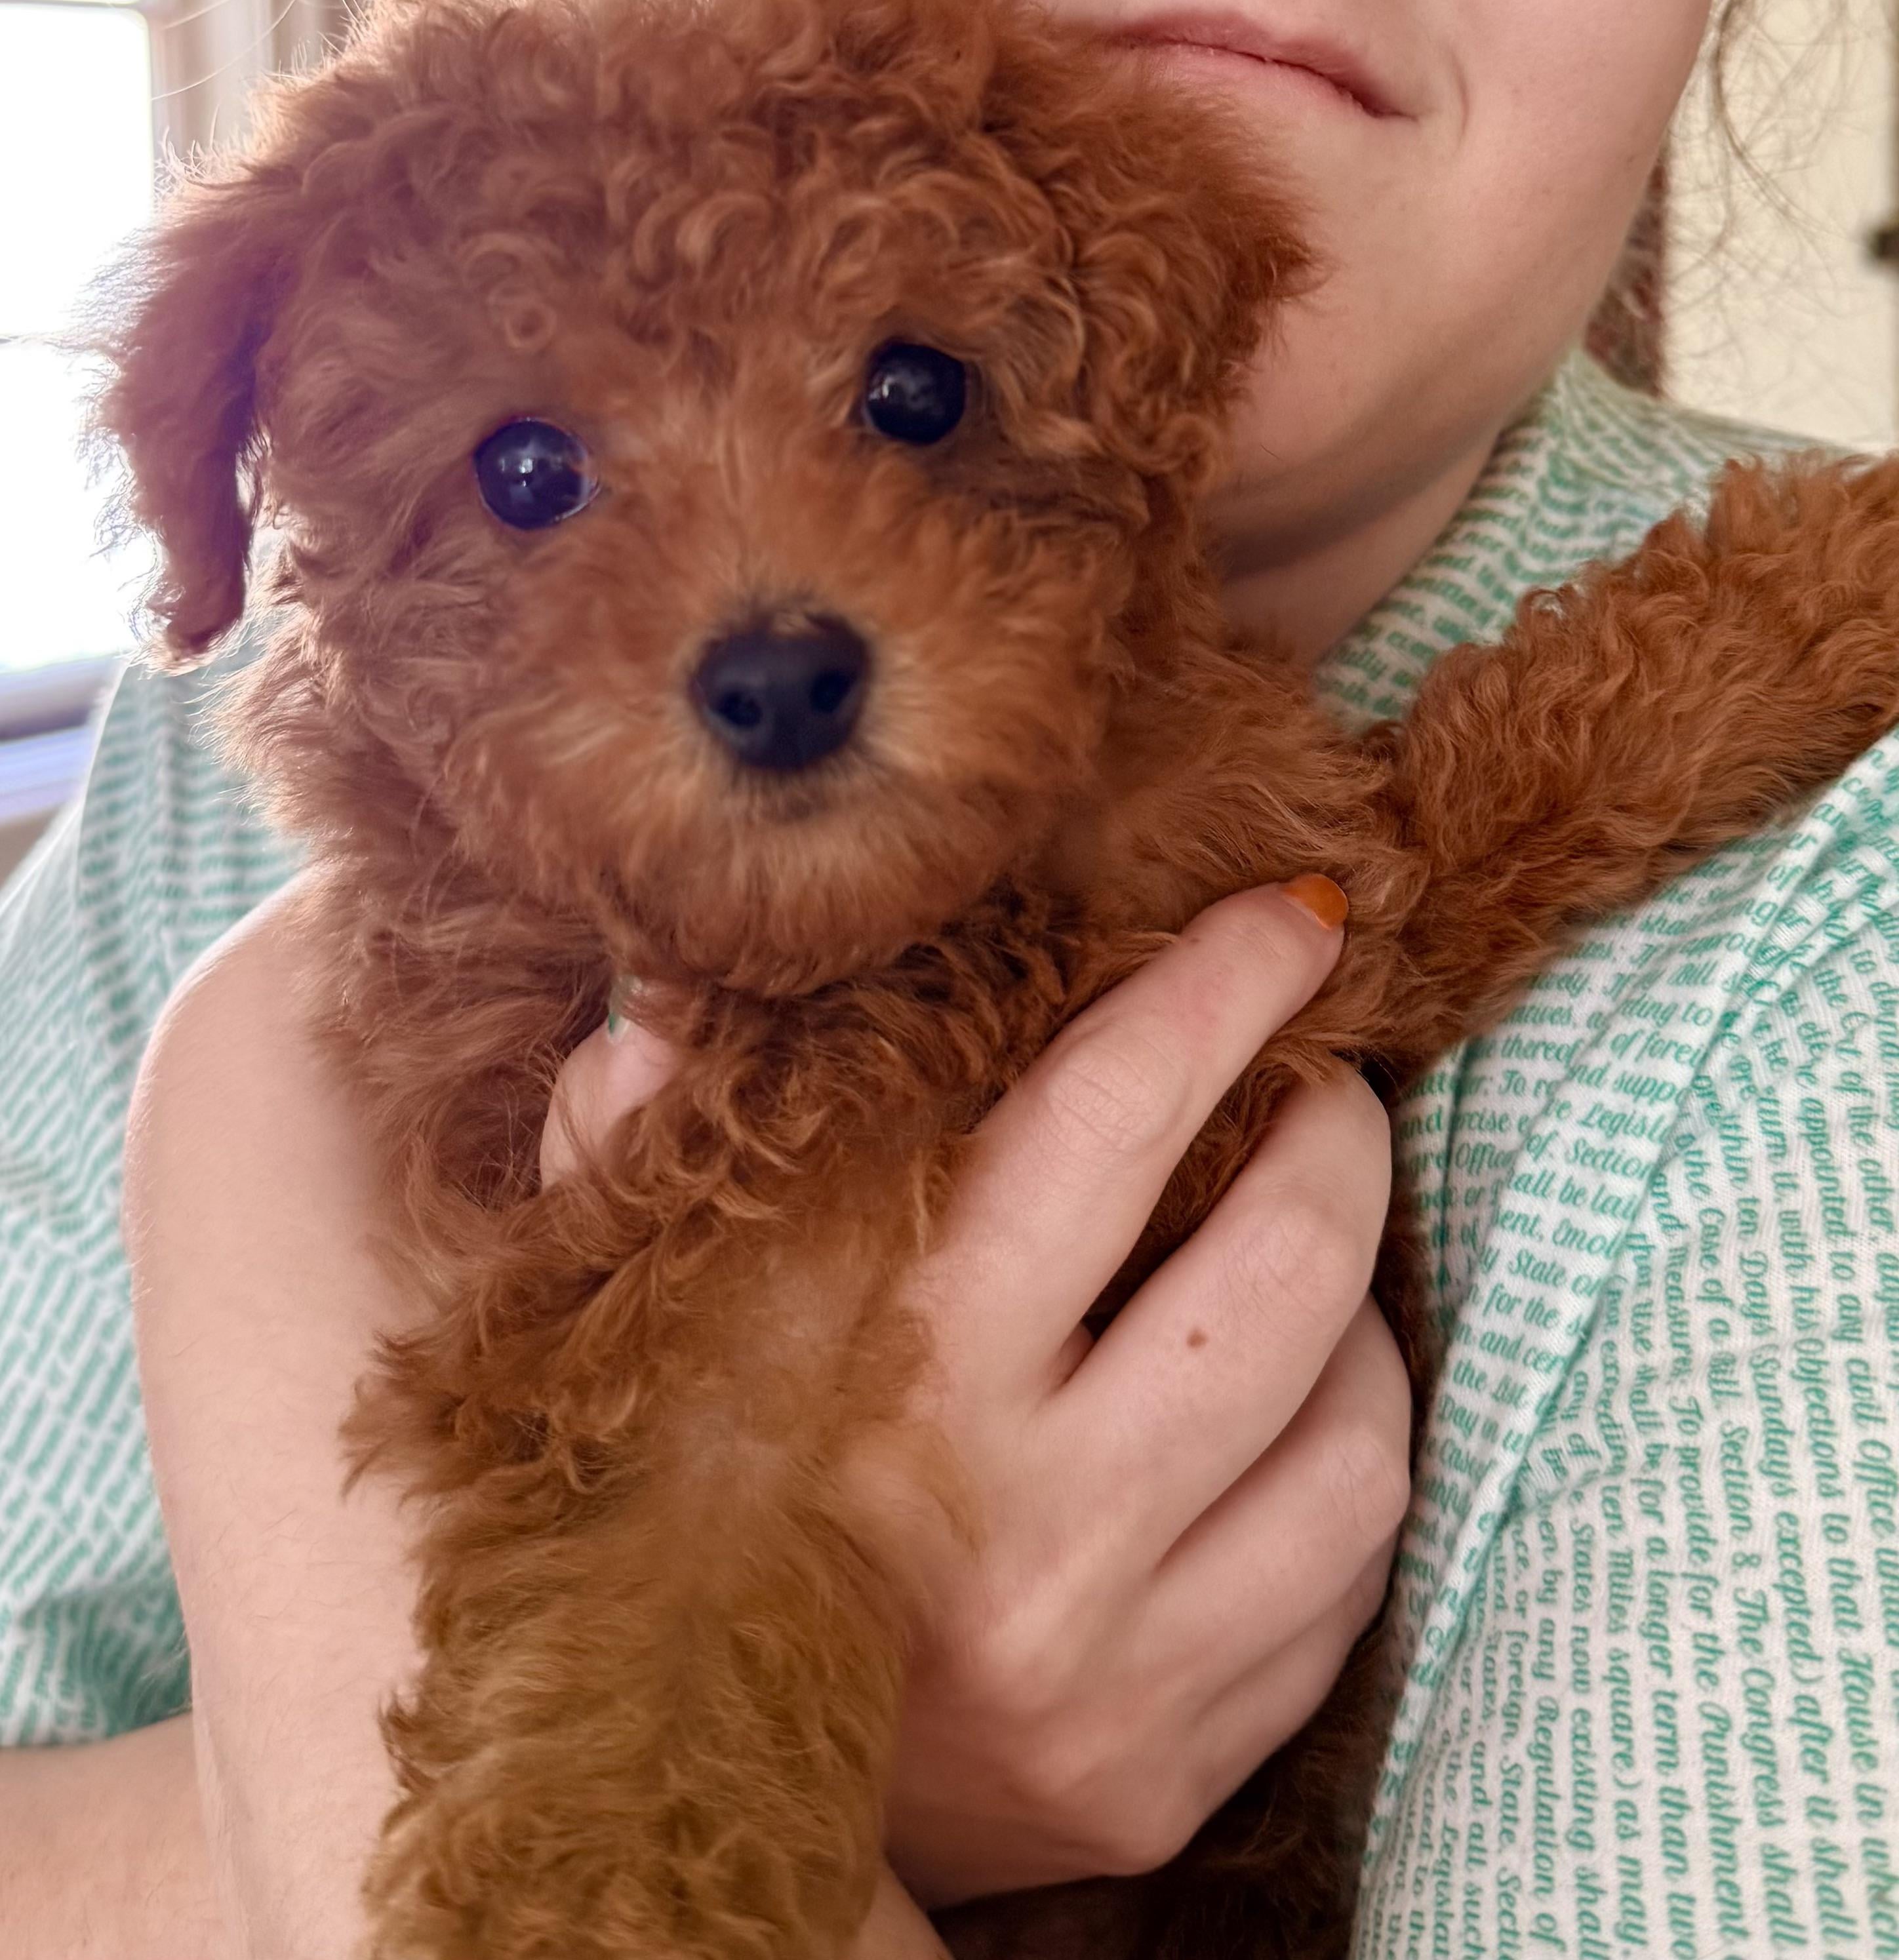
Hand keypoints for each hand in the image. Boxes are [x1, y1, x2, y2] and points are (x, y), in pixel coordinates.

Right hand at [541, 883, 1408, 1909]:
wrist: (684, 1820)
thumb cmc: (665, 1525)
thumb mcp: (624, 1333)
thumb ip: (627, 1163)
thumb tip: (654, 1012)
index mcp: (894, 1382)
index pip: (1106, 1127)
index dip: (1216, 992)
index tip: (1295, 918)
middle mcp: (1030, 1533)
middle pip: (1281, 1269)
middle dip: (1335, 1135)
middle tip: (1321, 1085)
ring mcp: (1121, 1673)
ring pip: (1359, 1437)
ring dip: (1362, 1315)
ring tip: (1306, 1263)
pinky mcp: (1171, 1776)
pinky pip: (1347, 1587)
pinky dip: (1340, 1472)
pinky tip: (1288, 1427)